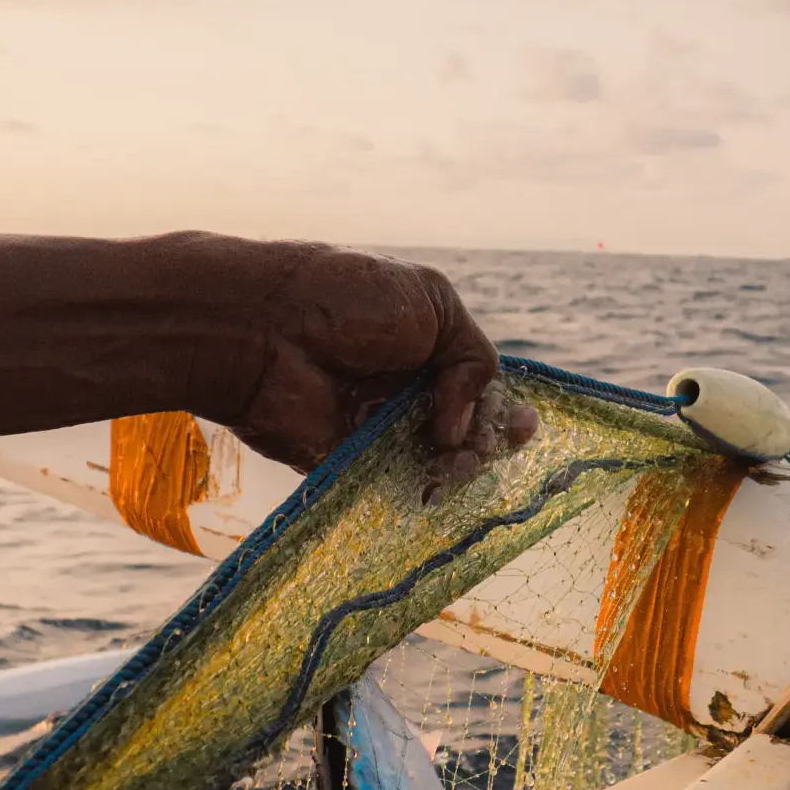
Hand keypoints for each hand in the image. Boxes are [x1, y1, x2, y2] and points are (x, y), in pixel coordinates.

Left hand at [178, 236, 538, 474]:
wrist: (265, 328)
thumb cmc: (347, 300)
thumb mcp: (435, 305)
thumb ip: (472, 361)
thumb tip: (462, 427)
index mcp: (426, 346)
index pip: (480, 388)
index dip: (504, 410)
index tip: (523, 426)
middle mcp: (405, 389)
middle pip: (466, 432)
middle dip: (486, 441)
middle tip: (486, 440)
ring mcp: (379, 429)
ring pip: (437, 464)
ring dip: (458, 466)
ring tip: (453, 454)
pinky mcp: (350, 464)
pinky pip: (394, 488)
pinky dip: (419, 490)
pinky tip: (435, 482)